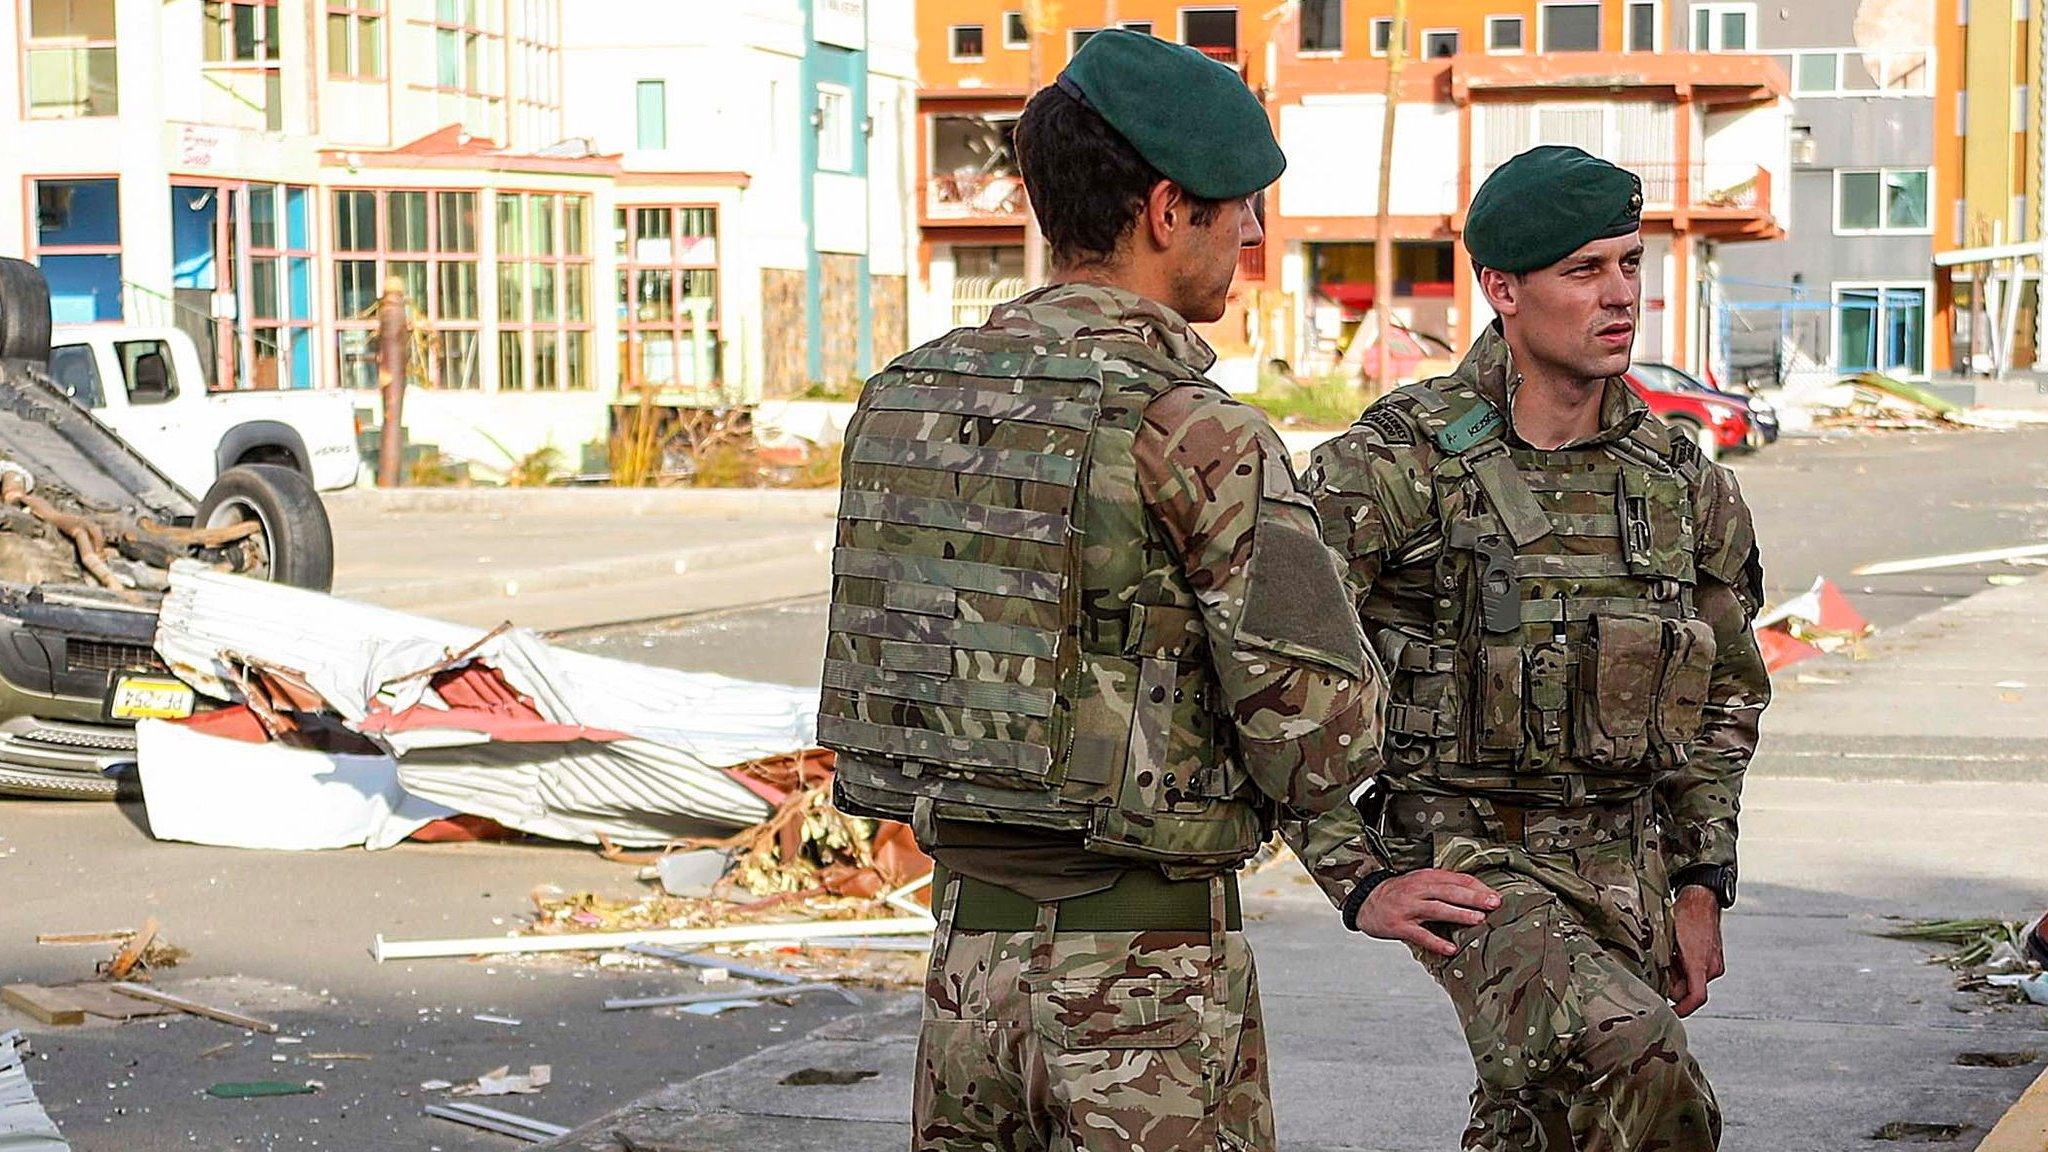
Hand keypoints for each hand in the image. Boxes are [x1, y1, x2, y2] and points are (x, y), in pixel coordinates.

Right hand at [1354, 869, 1501, 956]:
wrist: (1365, 901)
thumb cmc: (1398, 893)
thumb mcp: (1420, 882)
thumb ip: (1444, 886)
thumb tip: (1477, 894)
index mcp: (1426, 877)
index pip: (1456, 879)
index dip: (1477, 887)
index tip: (1496, 895)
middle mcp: (1417, 889)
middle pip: (1449, 891)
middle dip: (1473, 897)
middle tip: (1494, 903)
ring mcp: (1407, 907)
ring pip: (1436, 909)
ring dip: (1458, 914)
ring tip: (1478, 919)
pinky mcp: (1399, 925)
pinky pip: (1420, 935)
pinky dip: (1436, 942)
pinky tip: (1451, 949)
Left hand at [1668, 885, 1725, 1016]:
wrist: (1702, 898)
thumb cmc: (1684, 914)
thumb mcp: (1666, 938)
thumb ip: (1661, 962)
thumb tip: (1651, 980)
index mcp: (1699, 963)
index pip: (1696, 998)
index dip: (1683, 1009)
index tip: (1670, 1012)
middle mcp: (1711, 967)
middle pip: (1689, 990)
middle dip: (1672, 984)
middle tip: (1659, 966)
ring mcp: (1715, 964)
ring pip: (1692, 981)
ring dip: (1678, 974)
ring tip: (1670, 953)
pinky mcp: (1715, 960)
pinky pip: (1697, 972)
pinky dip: (1685, 968)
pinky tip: (1677, 952)